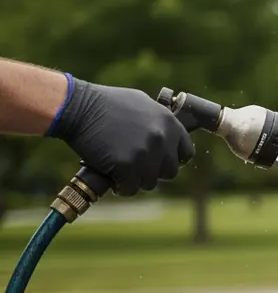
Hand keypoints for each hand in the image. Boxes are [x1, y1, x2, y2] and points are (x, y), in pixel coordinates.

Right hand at [49, 80, 194, 195]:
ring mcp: (145, 154)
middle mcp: (161, 138)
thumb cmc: (106, 104)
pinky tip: (113, 178)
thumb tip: (169, 137)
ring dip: (136, 180)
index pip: (186, 153)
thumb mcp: (142, 104)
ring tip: (121, 171)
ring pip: (150, 183)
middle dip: (154, 172)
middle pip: (170, 171)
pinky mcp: (126, 166)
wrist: (77, 107)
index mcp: (169, 123)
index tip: (159, 162)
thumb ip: (159, 122)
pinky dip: (121, 187)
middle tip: (136, 167)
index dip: (171, 160)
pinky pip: (131, 188)